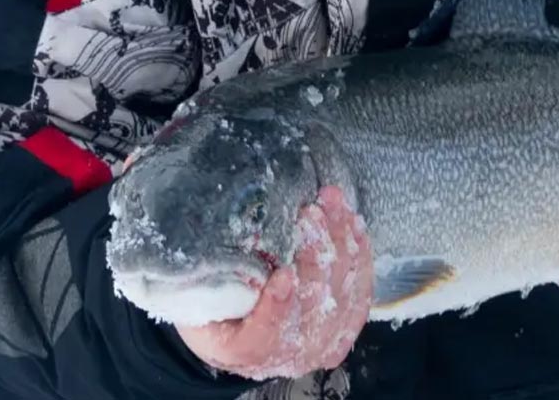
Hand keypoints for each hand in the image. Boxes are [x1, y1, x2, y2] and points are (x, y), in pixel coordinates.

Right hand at [178, 186, 371, 379]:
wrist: (240, 331)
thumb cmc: (213, 307)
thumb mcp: (198, 297)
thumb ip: (210, 283)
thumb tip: (230, 247)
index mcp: (246, 352)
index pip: (265, 338)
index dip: (277, 309)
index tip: (283, 276)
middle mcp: (290, 356)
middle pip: (312, 307)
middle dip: (315, 254)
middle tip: (309, 214)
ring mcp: (323, 344)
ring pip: (342, 293)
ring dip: (339, 242)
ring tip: (331, 202)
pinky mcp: (345, 326)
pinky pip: (360, 289)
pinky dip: (359, 253)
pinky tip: (352, 222)